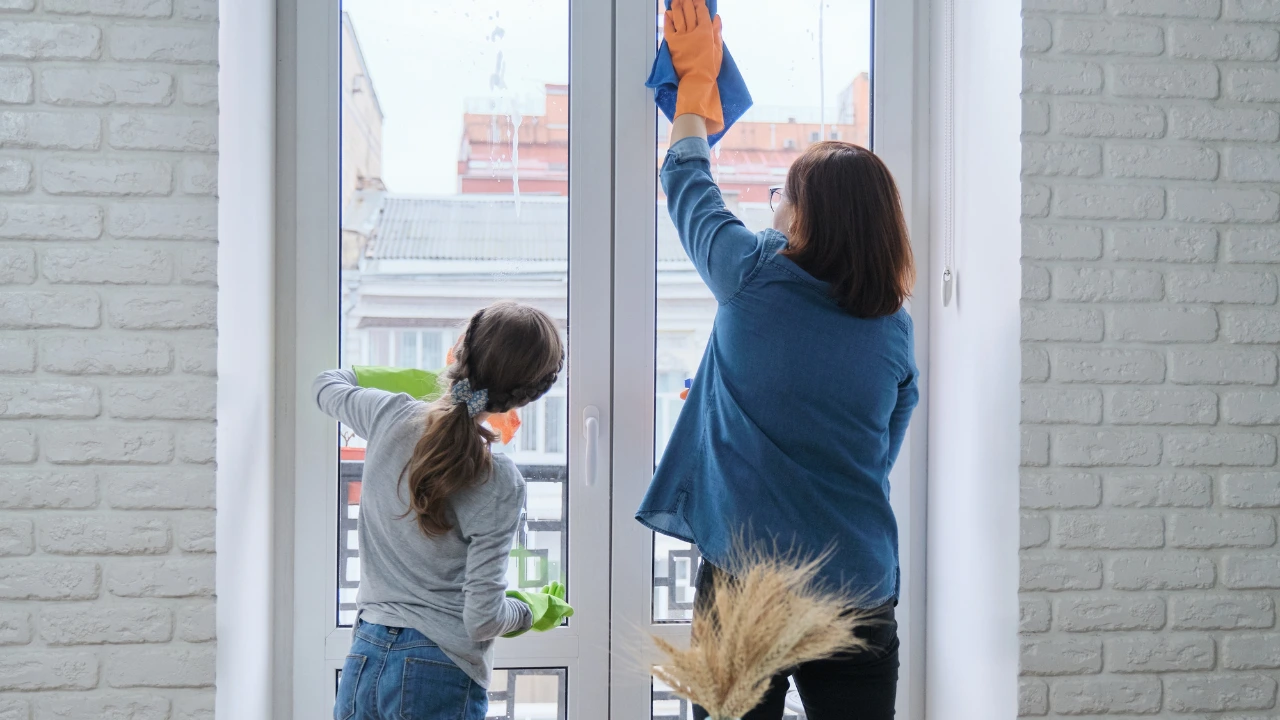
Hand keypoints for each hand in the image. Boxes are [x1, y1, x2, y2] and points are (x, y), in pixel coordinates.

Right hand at [503, 582, 575, 637]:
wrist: (523, 610)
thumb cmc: (542, 610)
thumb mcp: (559, 607)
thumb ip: (566, 608)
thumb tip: (571, 611)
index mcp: (552, 621)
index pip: (560, 609)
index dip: (562, 598)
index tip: (561, 587)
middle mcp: (544, 619)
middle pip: (553, 605)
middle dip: (556, 593)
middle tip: (558, 583)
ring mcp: (537, 614)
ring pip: (546, 601)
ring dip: (551, 591)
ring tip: (553, 582)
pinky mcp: (530, 609)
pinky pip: (539, 601)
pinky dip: (543, 594)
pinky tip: (545, 587)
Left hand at [664, 0, 723, 132]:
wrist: (696, 82)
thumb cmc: (709, 68)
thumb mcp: (718, 50)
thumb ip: (717, 32)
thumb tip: (716, 17)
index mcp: (706, 32)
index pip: (702, 13)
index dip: (700, 3)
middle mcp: (693, 32)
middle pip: (689, 12)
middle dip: (688, 2)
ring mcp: (681, 37)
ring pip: (679, 17)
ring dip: (678, 6)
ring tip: (677, 0)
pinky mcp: (672, 44)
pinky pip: (668, 28)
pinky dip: (668, 20)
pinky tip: (668, 13)